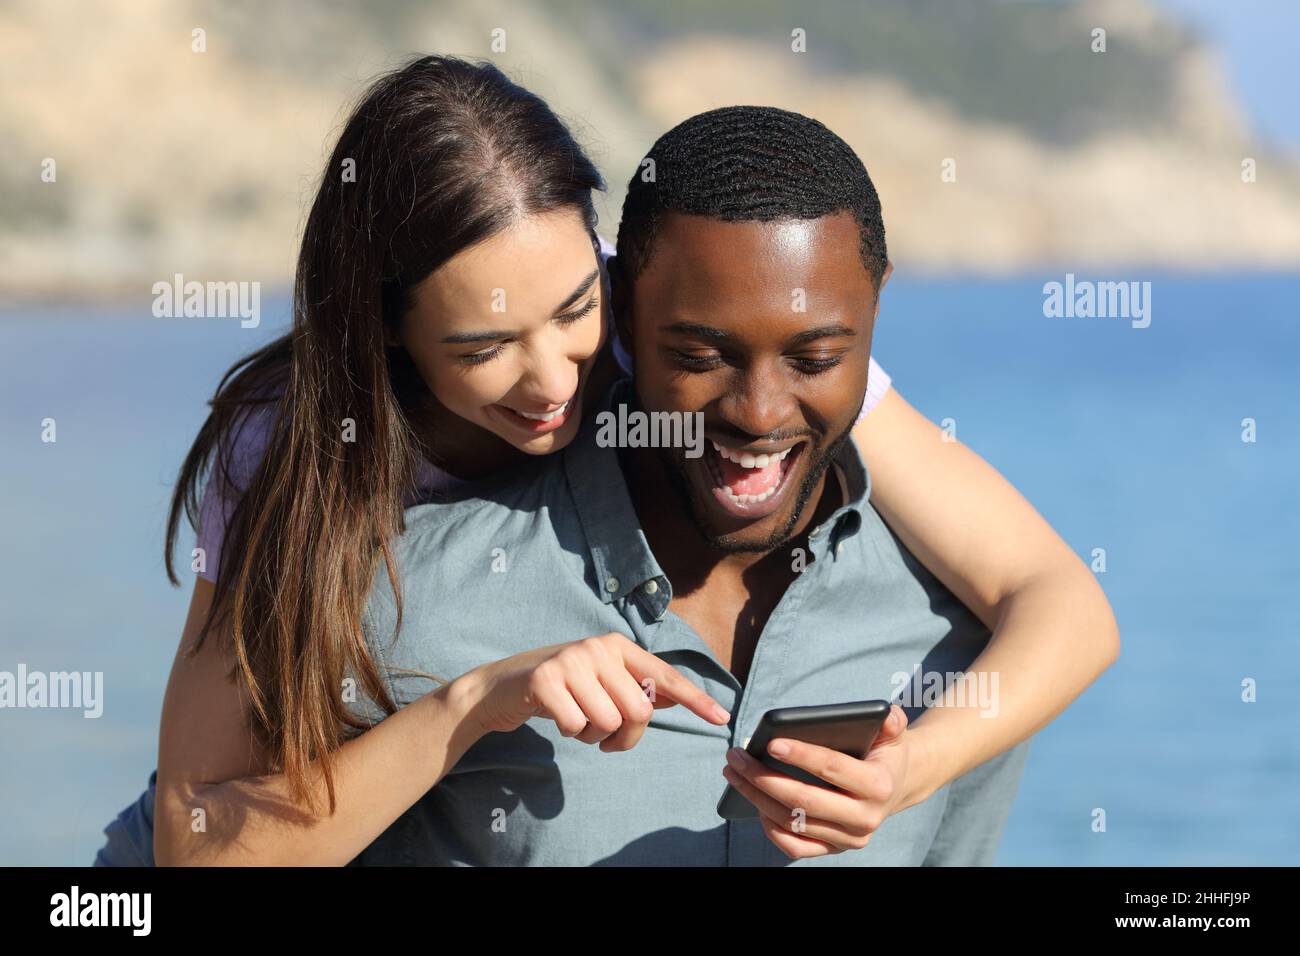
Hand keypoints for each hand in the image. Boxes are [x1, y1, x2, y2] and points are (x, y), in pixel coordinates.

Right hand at [464, 632, 730, 750]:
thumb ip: (635, 686)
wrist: (501, 686)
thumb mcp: (600, 680)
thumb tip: (676, 697)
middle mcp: (598, 647)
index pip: (665, 676)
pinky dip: (569, 732)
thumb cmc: (560, 687)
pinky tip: (556, 717)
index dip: (695, 699)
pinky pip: (577, 725)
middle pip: (638, 711)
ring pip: (608, 722)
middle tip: (602, 736)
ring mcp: (571, 660)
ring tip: (575, 719)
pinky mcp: (546, 680)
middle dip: (623, 736)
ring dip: (592, 735)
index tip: (722, 718)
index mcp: (618, 646)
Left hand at [720, 704, 911, 858]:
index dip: (801, 756)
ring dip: (757, 797)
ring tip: (734, 772)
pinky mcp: (834, 850)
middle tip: (736, 756)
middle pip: (804, 801)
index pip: (832, 769)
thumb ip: (890, 721)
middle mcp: (864, 819)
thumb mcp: (893, 733)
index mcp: (879, 786)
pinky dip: (770, 828)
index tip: (770, 743)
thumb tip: (883, 713)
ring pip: (793, 822)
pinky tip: (754, 802)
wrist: (897, 787)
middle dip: (763, 778)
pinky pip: (795, 847)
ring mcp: (848, 839)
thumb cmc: (885, 753)